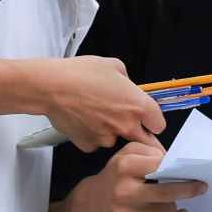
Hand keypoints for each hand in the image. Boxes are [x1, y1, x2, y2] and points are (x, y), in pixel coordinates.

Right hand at [38, 56, 164, 152]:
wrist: (51, 87)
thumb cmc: (81, 73)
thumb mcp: (113, 65)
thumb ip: (127, 80)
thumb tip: (127, 87)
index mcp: (138, 105)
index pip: (159, 125)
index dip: (153, 121)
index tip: (147, 120)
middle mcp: (126, 125)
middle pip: (143, 141)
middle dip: (137, 133)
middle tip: (122, 120)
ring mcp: (107, 138)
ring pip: (115, 140)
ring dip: (110, 131)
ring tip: (93, 112)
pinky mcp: (89, 145)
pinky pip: (95, 142)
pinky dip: (91, 134)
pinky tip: (81, 119)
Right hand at [68, 139, 204, 211]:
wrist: (88, 207)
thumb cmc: (114, 177)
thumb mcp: (124, 155)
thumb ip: (149, 151)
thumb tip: (174, 159)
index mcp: (123, 168)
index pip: (159, 165)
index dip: (178, 167)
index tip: (193, 169)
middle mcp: (124, 192)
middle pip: (167, 193)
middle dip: (188, 189)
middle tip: (202, 186)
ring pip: (166, 211)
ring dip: (174, 205)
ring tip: (174, 200)